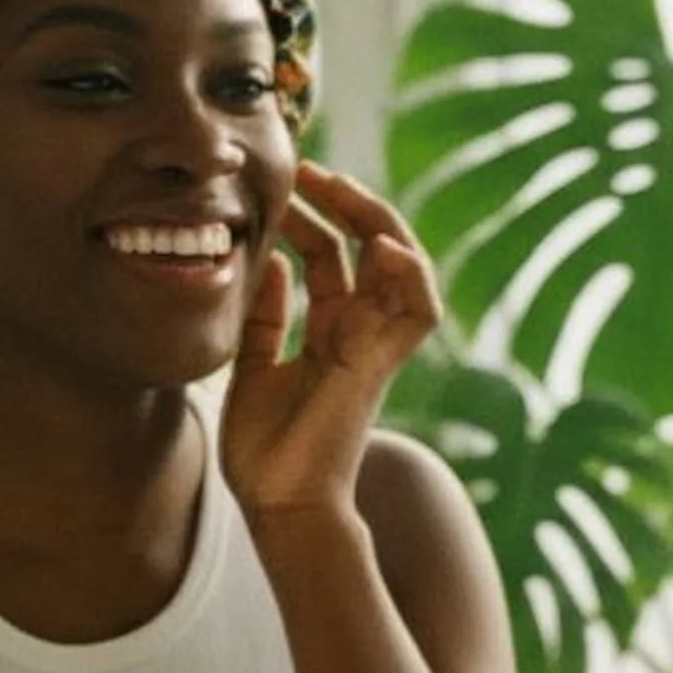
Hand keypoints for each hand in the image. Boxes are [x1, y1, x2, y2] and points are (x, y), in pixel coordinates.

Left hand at [220, 161, 441, 521]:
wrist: (281, 503)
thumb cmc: (267, 452)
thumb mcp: (253, 367)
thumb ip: (267, 320)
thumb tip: (273, 267)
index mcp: (330, 332)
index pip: (332, 256)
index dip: (310, 216)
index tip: (281, 187)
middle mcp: (359, 333)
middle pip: (370, 248)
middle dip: (344, 203)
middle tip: (309, 169)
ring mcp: (374, 346)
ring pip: (403, 267)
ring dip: (377, 221)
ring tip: (340, 188)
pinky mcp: (380, 364)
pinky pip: (418, 311)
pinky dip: (411, 274)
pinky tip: (383, 243)